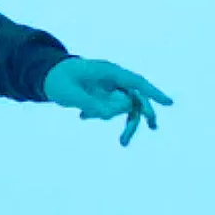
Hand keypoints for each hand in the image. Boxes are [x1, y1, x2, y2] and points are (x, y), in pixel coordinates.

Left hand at [43, 57, 173, 146]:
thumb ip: (90, 103)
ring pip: (126, 107)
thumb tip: (111, 115)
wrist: (45, 75)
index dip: (153, 92)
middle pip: (135, 97)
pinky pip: (111, 109)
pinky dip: (101, 115)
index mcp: (107, 71)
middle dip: (143, 114)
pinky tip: (82, 116)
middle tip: (153, 127)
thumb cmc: (57, 79)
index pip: (135, 81)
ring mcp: (108, 88)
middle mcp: (112, 79)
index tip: (168, 103)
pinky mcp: (102, 96)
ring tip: (123, 143)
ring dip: (125, 123)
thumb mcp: (70, 93)